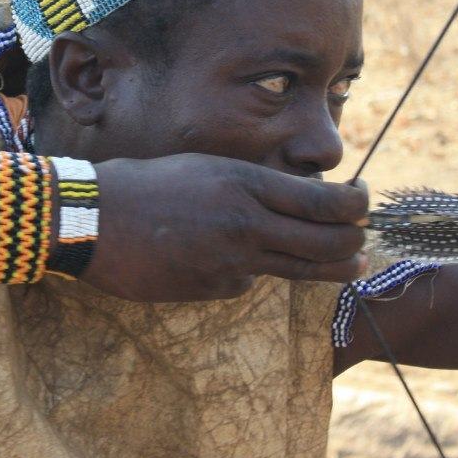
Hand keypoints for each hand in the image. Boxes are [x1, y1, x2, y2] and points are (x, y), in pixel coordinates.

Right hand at [80, 154, 367, 301]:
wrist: (94, 220)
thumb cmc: (147, 185)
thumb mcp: (208, 168)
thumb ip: (253, 186)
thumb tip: (299, 199)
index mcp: (247, 183)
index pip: (326, 202)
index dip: (356, 205)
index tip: (361, 203)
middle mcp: (248, 224)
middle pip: (329, 243)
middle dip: (356, 243)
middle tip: (364, 240)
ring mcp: (233, 262)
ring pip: (301, 270)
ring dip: (333, 268)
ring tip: (352, 265)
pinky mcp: (215, 289)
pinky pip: (248, 281)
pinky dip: (248, 272)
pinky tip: (218, 259)